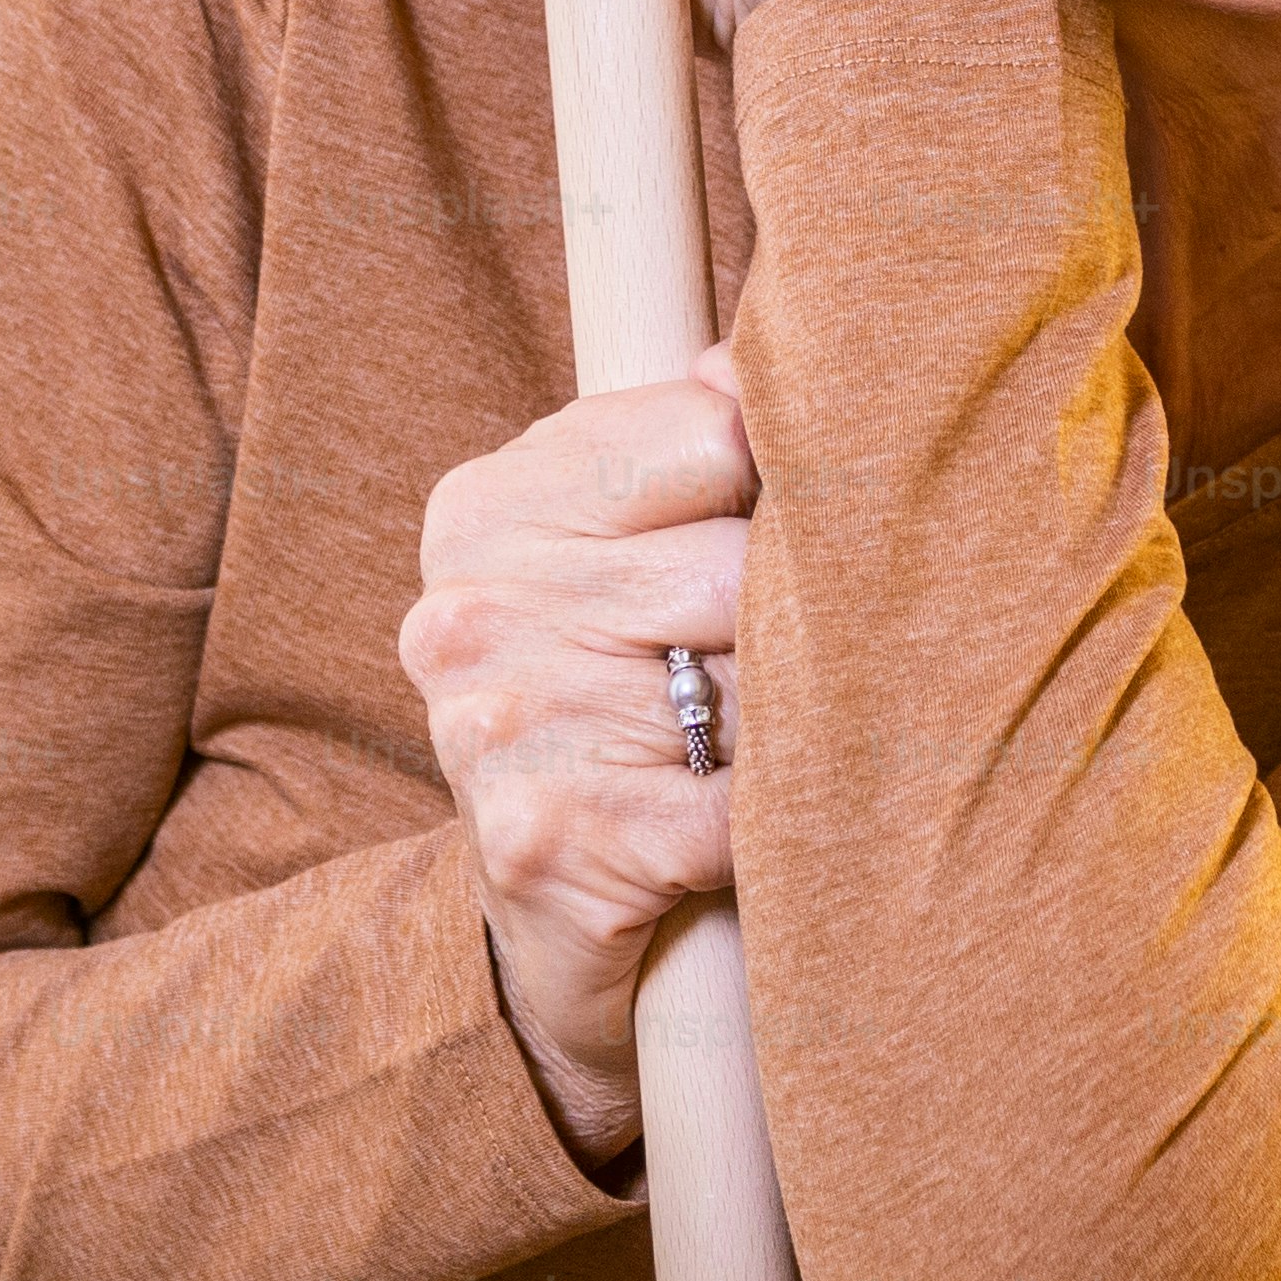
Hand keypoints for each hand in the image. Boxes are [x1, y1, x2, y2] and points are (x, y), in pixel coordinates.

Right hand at [396, 340, 755, 1165]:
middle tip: (810, 663)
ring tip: (793, 741)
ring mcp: (505, 728)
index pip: (706, 432)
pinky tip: (777, 826)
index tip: (794, 526)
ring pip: (757, 682)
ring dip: (807, 722)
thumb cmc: (610, 703)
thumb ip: (684, 444)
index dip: (784, 480)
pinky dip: (792, 819)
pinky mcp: (560, 845)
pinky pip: (750, 801)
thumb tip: (772, 359)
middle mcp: (471, 610)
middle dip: (803, 620)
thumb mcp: (612, 552)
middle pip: (738, 565)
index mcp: (484, 510)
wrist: (550, 920)